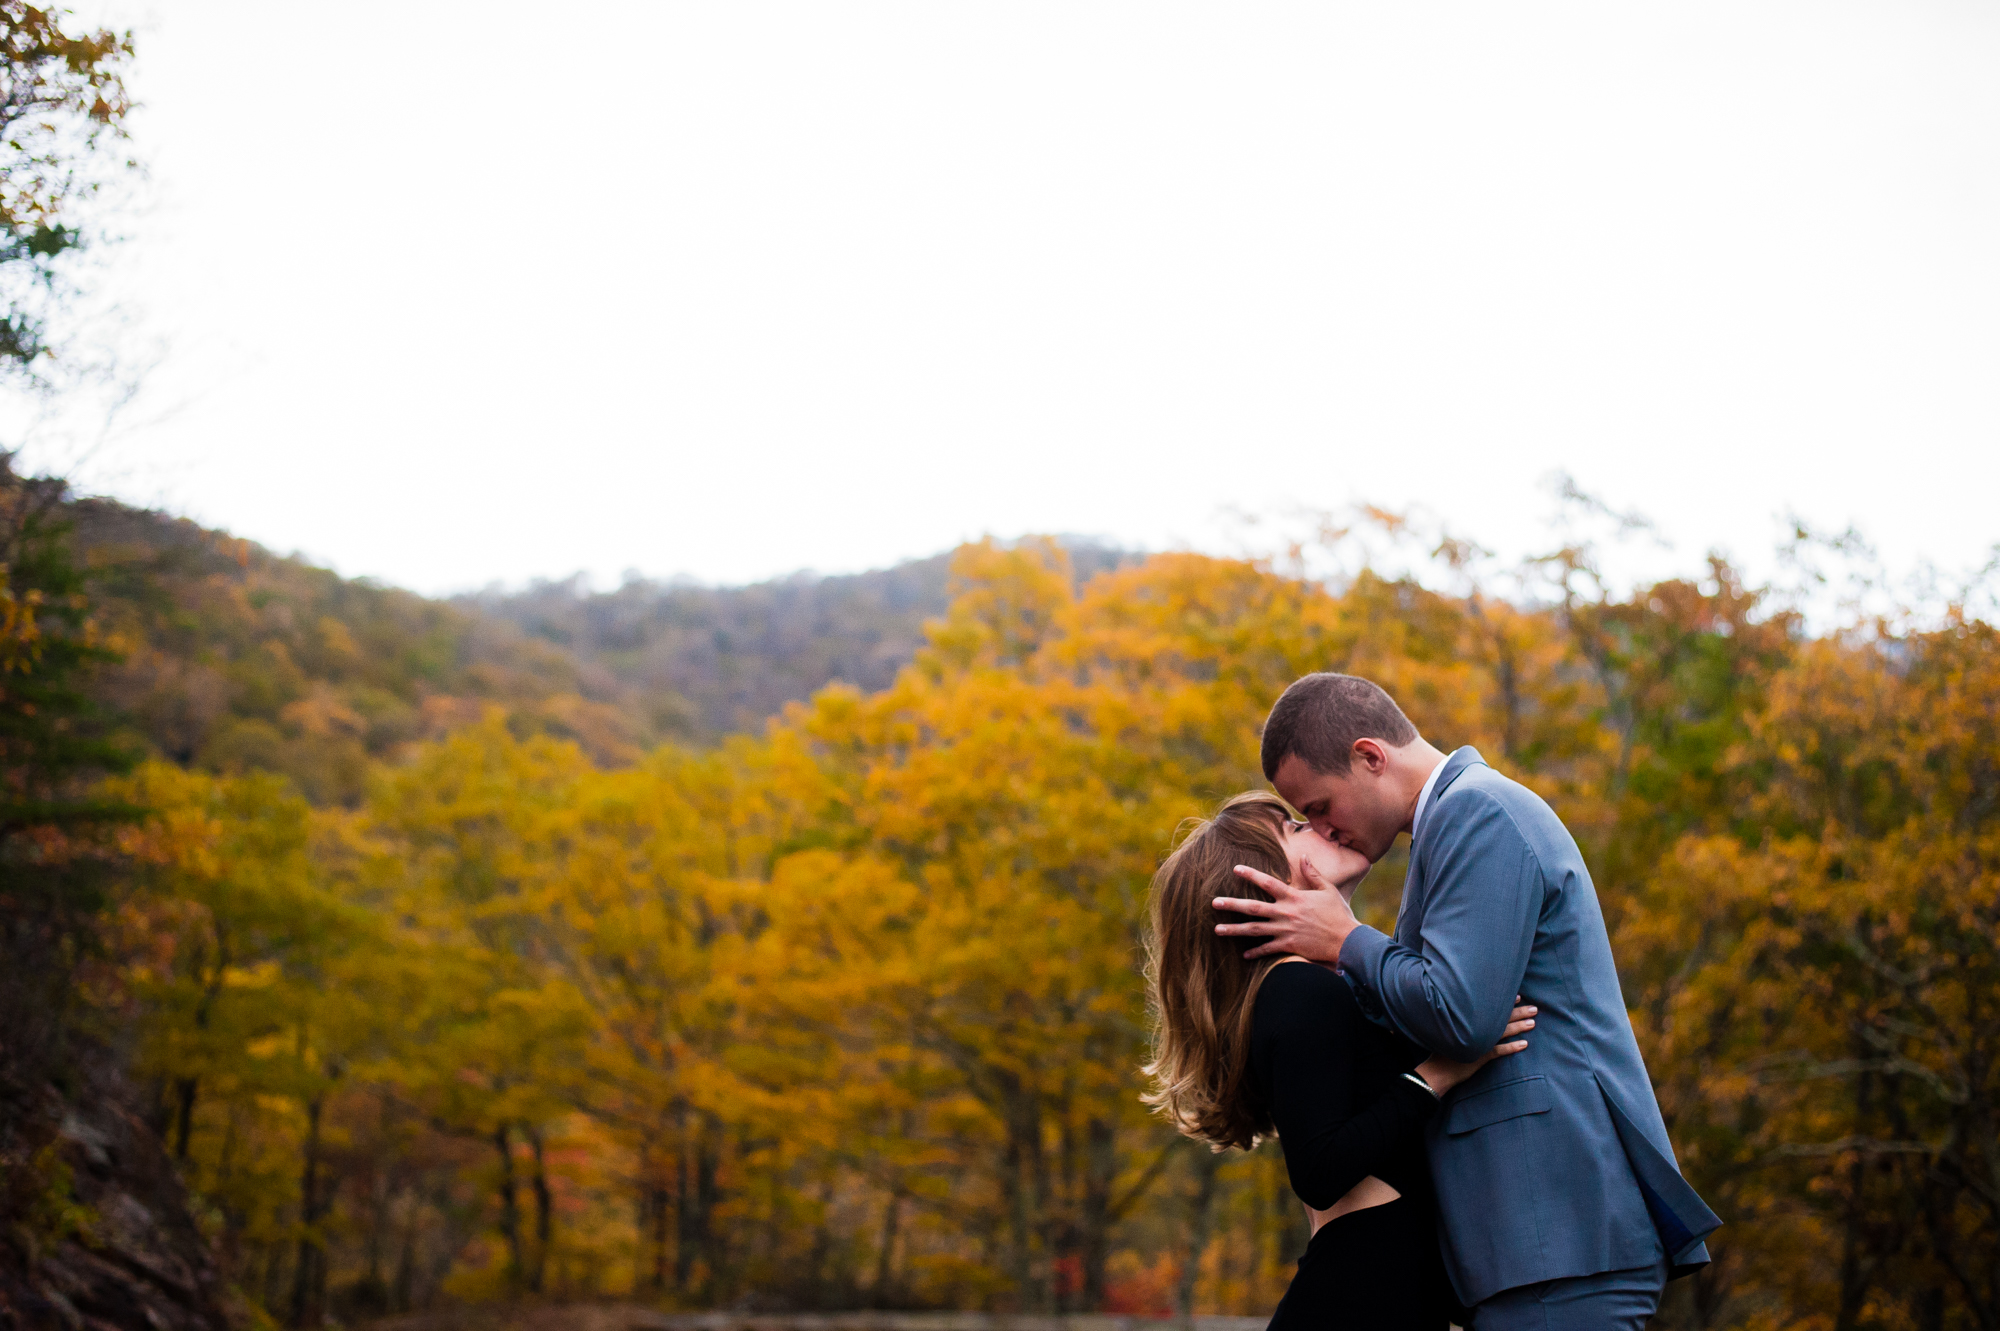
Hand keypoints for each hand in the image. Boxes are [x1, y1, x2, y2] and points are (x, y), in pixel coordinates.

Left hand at [1212, 859, 1360, 962]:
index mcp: (1294, 897)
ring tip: (1217, 929)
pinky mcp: (1289, 946)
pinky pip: (1267, 949)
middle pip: (1253, 908)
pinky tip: (1243, 954)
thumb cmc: (1339, 914)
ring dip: (1234, 930)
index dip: (1251, 874)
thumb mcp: (1327, 890)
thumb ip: (1313, 873)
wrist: (1348, 941)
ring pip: (1254, 930)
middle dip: (1232, 905)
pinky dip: (1255, 952)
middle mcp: (1286, 913)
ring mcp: (1285, 931)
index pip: (1268, 883)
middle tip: (1214, 903)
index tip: (1235, 868)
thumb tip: (1304, 856)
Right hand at [1412, 1001, 1536, 1095]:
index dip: (1506, 1003)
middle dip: (1519, 1012)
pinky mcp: (1480, 1056)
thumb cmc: (1444, 1051)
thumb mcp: (1451, 1031)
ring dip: (1519, 1027)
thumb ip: (1464, 1023)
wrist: (1437, 1070)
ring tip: (1533, 1023)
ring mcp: (1479, 1042)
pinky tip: (1524, 1044)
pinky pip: (1500, 1051)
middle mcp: (1476, 1029)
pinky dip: (1512, 1047)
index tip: (1518, 997)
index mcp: (1470, 1021)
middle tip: (1534, 1008)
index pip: (1492, 1009)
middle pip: (1501, 1018)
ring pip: (1503, 1032)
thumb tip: (1477, 1015)